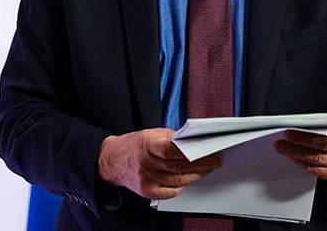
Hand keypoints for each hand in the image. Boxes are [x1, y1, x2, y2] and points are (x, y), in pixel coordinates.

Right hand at [97, 128, 222, 199]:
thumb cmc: (134, 145)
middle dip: (201, 165)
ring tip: (205, 170)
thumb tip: (193, 142)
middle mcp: (147, 162)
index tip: (208, 151)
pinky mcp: (146, 191)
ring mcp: (147, 179)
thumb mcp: (151, 133)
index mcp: (148, 144)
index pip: (173, 149)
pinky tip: (187, 180)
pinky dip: (181, 186)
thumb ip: (171, 138)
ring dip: (195, 176)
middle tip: (214, 162)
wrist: (112, 160)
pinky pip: (170, 192)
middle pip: (179, 167)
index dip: (192, 152)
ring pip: (178, 180)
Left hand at [274, 115, 326, 179]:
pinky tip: (294, 159)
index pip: (324, 139)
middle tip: (282, 141)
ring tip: (283, 149)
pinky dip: (304, 165)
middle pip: (318, 151)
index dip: (306, 138)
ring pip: (316, 162)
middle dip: (297, 146)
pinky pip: (318, 172)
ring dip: (297, 156)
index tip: (290, 134)